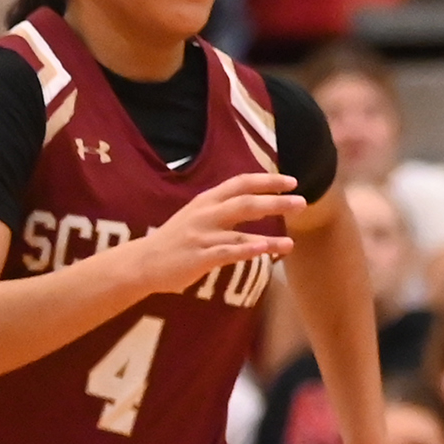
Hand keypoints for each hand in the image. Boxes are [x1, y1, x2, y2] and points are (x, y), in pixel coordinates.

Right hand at [127, 172, 297, 294]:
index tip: (292, 181)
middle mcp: (205, 214)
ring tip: (291, 243)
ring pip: (240, 232)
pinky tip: (264, 251)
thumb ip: (226, 208)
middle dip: (275, 201)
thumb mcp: (199, 215)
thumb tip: (262, 204)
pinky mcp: (198, 258)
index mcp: (207, 200)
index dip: (267, 180)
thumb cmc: (176, 240)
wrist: (142, 262)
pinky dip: (246, 251)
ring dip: (268, 238)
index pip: (241, 183)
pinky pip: (226, 253)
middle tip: (302, 203)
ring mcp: (201, 236)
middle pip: (246, 203)